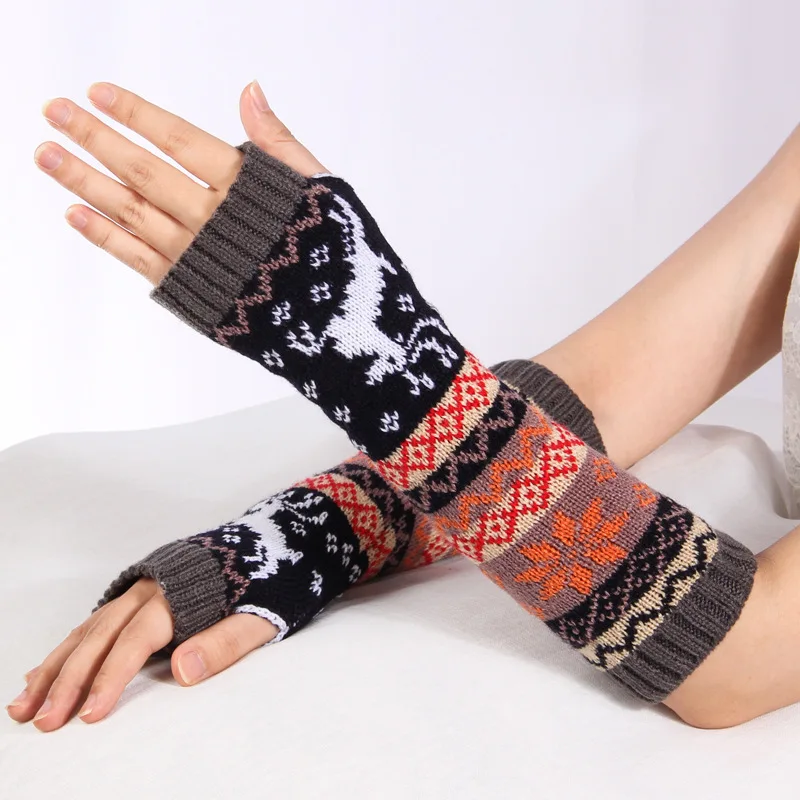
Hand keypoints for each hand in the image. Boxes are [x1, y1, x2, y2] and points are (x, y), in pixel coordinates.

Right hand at [6, 577, 277, 731]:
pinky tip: (49, 666)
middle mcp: (152, 587)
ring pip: (91, 626)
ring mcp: (144, 586)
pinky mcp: (143, 588)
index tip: (89, 715)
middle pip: (101, 635)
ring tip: (26, 701)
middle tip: (42, 719)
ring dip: (57, 664)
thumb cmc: (272, 581)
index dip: (110, 678)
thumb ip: (223, 642)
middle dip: (68, 678)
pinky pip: (99, 618)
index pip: (135, 641)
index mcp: (179, 594)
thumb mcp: (262, 615)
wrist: (279, 538)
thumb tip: (180, 672)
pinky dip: (71, 644)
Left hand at [33, 81, 325, 285]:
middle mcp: (213, 220)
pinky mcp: (189, 292)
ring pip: (130, 212)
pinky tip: (75, 213)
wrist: (339, 327)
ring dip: (83, 181)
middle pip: (144, 171)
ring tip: (46, 155)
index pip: (181, 140)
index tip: (98, 93)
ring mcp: (196, 258)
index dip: (137, 114)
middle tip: (55, 110)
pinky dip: (103, 236)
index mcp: (248, 189)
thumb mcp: (322, 188)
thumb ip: (279, 143)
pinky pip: (136, 258)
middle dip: (94, 137)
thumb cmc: (337, 255)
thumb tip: (249, 90)